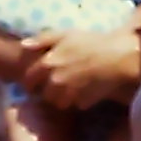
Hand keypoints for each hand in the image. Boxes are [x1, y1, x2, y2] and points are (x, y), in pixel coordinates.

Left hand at [22, 26, 140, 110]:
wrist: (117, 57)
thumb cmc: (91, 43)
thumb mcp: (65, 34)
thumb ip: (42, 39)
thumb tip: (23, 45)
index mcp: (47, 64)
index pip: (29, 79)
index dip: (31, 82)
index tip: (34, 83)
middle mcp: (54, 81)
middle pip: (44, 94)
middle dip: (50, 91)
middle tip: (59, 84)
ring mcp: (68, 94)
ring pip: (58, 103)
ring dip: (63, 98)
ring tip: (73, 89)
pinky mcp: (82, 102)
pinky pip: (75, 105)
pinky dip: (78, 101)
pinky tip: (86, 91)